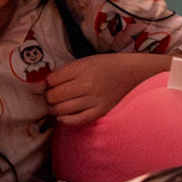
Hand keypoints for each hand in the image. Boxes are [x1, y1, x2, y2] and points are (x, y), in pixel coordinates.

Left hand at [44, 52, 181, 125]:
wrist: (135, 74)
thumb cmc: (108, 66)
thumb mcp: (87, 61)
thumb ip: (68, 72)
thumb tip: (47, 83)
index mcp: (82, 68)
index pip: (52, 80)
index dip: (46, 83)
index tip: (49, 84)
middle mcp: (86, 84)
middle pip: (54, 96)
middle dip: (47, 97)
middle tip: (50, 96)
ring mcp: (94, 100)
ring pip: (62, 109)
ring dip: (53, 108)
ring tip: (55, 105)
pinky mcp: (100, 112)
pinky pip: (76, 120)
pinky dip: (65, 119)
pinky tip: (62, 116)